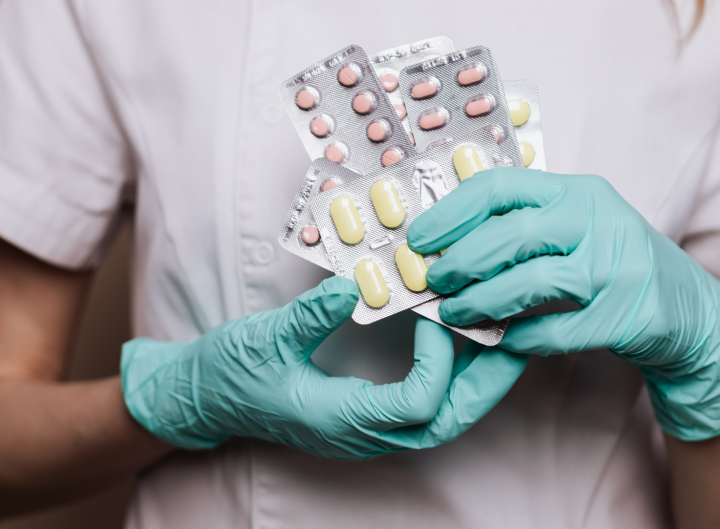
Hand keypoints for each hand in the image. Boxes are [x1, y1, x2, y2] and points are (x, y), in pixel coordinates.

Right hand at [120, 277, 527, 457]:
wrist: (204, 399)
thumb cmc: (230, 372)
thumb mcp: (264, 337)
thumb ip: (310, 317)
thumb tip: (356, 284)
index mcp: (340, 420)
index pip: (419, 406)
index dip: (441, 360)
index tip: (436, 312)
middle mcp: (362, 434)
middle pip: (447, 422)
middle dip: (487, 382)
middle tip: (515, 337)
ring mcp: (366, 430)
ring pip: (442, 420)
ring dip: (476, 381)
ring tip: (501, 337)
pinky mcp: (366, 416)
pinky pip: (424, 407)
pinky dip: (452, 377)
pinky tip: (460, 341)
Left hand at [407, 169, 719, 440]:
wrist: (691, 312)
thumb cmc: (618, 266)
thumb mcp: (580, 227)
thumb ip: (527, 225)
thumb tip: (448, 241)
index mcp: (578, 193)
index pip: (502, 186)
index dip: (452, 211)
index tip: (419, 236)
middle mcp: (600, 221)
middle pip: (512, 234)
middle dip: (461, 260)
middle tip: (433, 280)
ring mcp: (618, 268)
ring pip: (531, 282)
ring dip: (482, 301)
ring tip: (454, 313)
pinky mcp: (629, 315)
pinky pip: (558, 330)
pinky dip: (523, 337)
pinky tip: (503, 340)